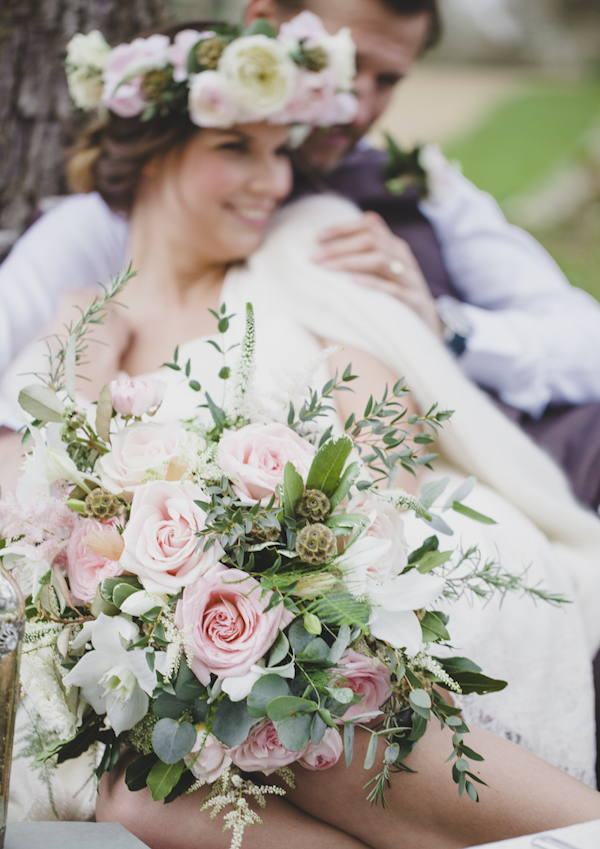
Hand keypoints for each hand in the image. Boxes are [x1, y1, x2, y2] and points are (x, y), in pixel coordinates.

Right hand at [45, 289, 132, 398]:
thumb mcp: (50, 336)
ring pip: (111, 313)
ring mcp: (110, 310)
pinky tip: (111, 347)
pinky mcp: (123, 324)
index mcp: (71, 296)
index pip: (79, 295)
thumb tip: (48, 331)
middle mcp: (92, 298)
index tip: (79, 322)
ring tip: (100, 342)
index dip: (80, 309)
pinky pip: (122, 327)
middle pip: (98, 299)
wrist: (85, 364)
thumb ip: (53, 327)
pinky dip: (119, 335)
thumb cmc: (64, 349)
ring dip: (109, 324)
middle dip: (97, 312)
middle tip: (92, 330)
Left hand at [312, 211, 442, 337]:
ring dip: (350, 263)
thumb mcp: (380, 272)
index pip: (370, 225)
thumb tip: (324, 248)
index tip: (317, 238)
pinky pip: (392, 289)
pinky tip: (352, 284)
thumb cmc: (393, 296)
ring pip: (380, 260)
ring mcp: (410, 278)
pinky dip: (371, 284)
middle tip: (314, 259)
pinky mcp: (414, 301)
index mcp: (394, 246)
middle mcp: (403, 258)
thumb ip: (362, 255)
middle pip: (371, 241)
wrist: (425, 324)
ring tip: (327, 270)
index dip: (342, 228)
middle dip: (339, 247)